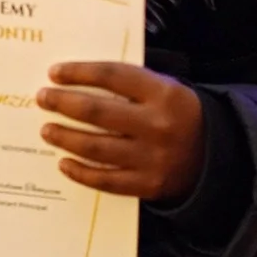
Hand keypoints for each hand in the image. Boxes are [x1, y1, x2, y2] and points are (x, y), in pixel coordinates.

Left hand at [36, 63, 204, 201]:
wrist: (214, 156)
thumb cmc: (179, 115)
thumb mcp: (166, 90)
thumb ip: (131, 84)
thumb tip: (79, 79)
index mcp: (164, 94)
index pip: (113, 76)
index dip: (80, 72)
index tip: (55, 72)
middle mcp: (158, 125)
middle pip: (98, 112)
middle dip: (64, 103)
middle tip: (43, 98)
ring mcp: (152, 158)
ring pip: (97, 147)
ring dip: (66, 137)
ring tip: (47, 129)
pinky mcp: (147, 184)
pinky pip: (106, 180)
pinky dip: (81, 171)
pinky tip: (64, 162)